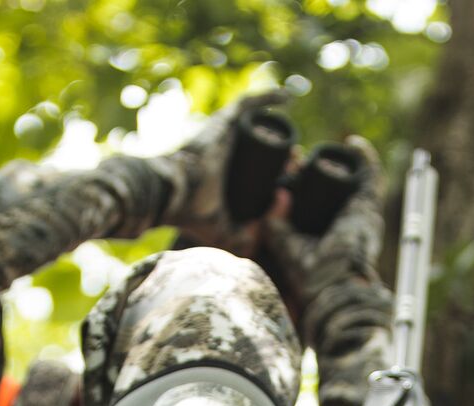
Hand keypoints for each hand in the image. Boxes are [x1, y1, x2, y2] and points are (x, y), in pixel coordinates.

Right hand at [158, 89, 290, 251]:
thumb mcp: (227, 233)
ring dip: (279, 133)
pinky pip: (250, 104)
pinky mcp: (224, 121)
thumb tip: (271, 218)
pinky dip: (268, 98)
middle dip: (284, 158)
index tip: (294, 183)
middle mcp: (228, 153)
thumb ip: (248, 238)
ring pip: (260, 128)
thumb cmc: (195, 212)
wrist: (175, 192)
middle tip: (299, 165)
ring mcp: (225, 135)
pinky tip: (288, 98)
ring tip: (296, 146)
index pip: (260, 174)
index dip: (280, 176)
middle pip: (264, 150)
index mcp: (229, 178)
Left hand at [259, 136, 384, 332]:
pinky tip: (352, 143)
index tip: (285, 168)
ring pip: (350, 180)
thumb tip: (275, 199)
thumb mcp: (285, 246)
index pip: (313, 199)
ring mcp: (358, 214)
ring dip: (334, 162)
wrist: (333, 287)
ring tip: (315, 150)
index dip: (298, 181)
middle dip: (310, 169)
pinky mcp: (368, 208)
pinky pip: (372, 177)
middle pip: (329, 186)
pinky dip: (365, 158)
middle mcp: (343, 221)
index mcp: (324, 231)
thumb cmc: (312, 278)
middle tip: (293, 157)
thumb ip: (276, 225)